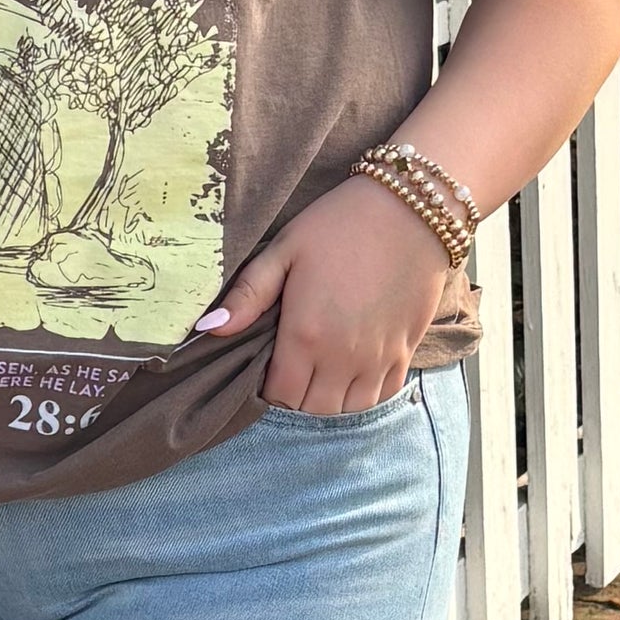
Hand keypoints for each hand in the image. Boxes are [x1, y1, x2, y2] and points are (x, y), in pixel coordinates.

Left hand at [200, 179, 455, 422]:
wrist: (411, 209)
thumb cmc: (339, 225)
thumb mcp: (285, 249)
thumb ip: (248, 294)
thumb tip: (208, 328)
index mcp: (305, 335)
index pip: (279, 394)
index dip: (268, 387)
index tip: (268, 367)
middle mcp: (341, 356)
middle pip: (311, 409)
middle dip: (296, 396)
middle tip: (292, 368)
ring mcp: (377, 357)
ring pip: (347, 409)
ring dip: (330, 399)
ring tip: (321, 373)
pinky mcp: (405, 351)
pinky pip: (382, 396)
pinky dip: (365, 393)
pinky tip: (354, 370)